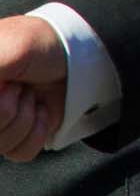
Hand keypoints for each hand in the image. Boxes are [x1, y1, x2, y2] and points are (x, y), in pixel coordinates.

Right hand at [0, 16, 67, 161]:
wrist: (76, 53)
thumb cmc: (40, 43)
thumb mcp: (9, 50)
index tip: (7, 85)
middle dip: (7, 110)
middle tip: (20, 87)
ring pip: (2, 146)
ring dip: (25, 118)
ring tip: (32, 94)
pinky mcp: (20, 136)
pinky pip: (21, 152)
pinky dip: (37, 132)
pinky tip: (41, 109)